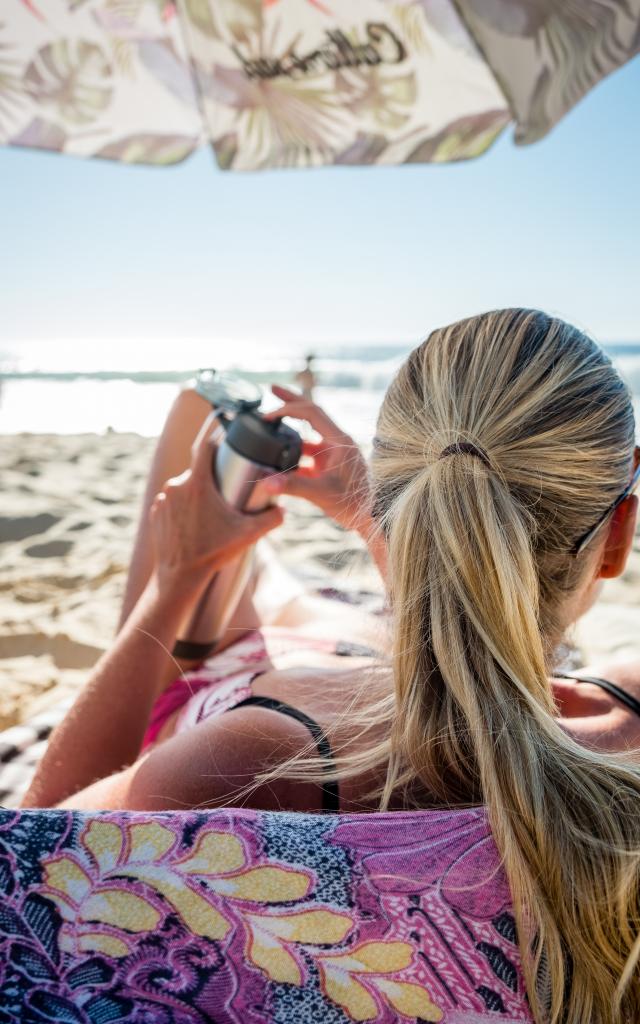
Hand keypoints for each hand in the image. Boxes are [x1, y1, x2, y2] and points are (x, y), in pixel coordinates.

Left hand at [150, 414, 282, 590]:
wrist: (179, 575)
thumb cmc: (211, 553)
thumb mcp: (247, 535)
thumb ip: (271, 520)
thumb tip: (284, 509)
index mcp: (197, 484)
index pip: (203, 447)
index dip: (214, 438)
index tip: (224, 438)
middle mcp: (176, 486)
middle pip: (198, 471)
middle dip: (212, 478)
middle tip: (226, 494)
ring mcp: (163, 499)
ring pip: (185, 487)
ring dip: (197, 494)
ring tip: (211, 511)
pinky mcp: (156, 512)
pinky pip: (172, 501)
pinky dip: (183, 507)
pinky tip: (194, 521)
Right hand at [262, 385, 371, 534]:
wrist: (372, 517)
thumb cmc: (355, 504)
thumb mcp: (322, 493)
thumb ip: (293, 486)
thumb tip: (266, 482)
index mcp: (339, 440)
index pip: (311, 412)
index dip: (288, 408)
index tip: (268, 415)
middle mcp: (337, 443)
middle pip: (311, 413)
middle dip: (291, 401)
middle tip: (271, 388)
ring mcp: (334, 455)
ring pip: (308, 435)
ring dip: (290, 430)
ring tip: (270, 425)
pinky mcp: (331, 468)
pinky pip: (309, 455)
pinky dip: (294, 455)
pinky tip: (279, 462)